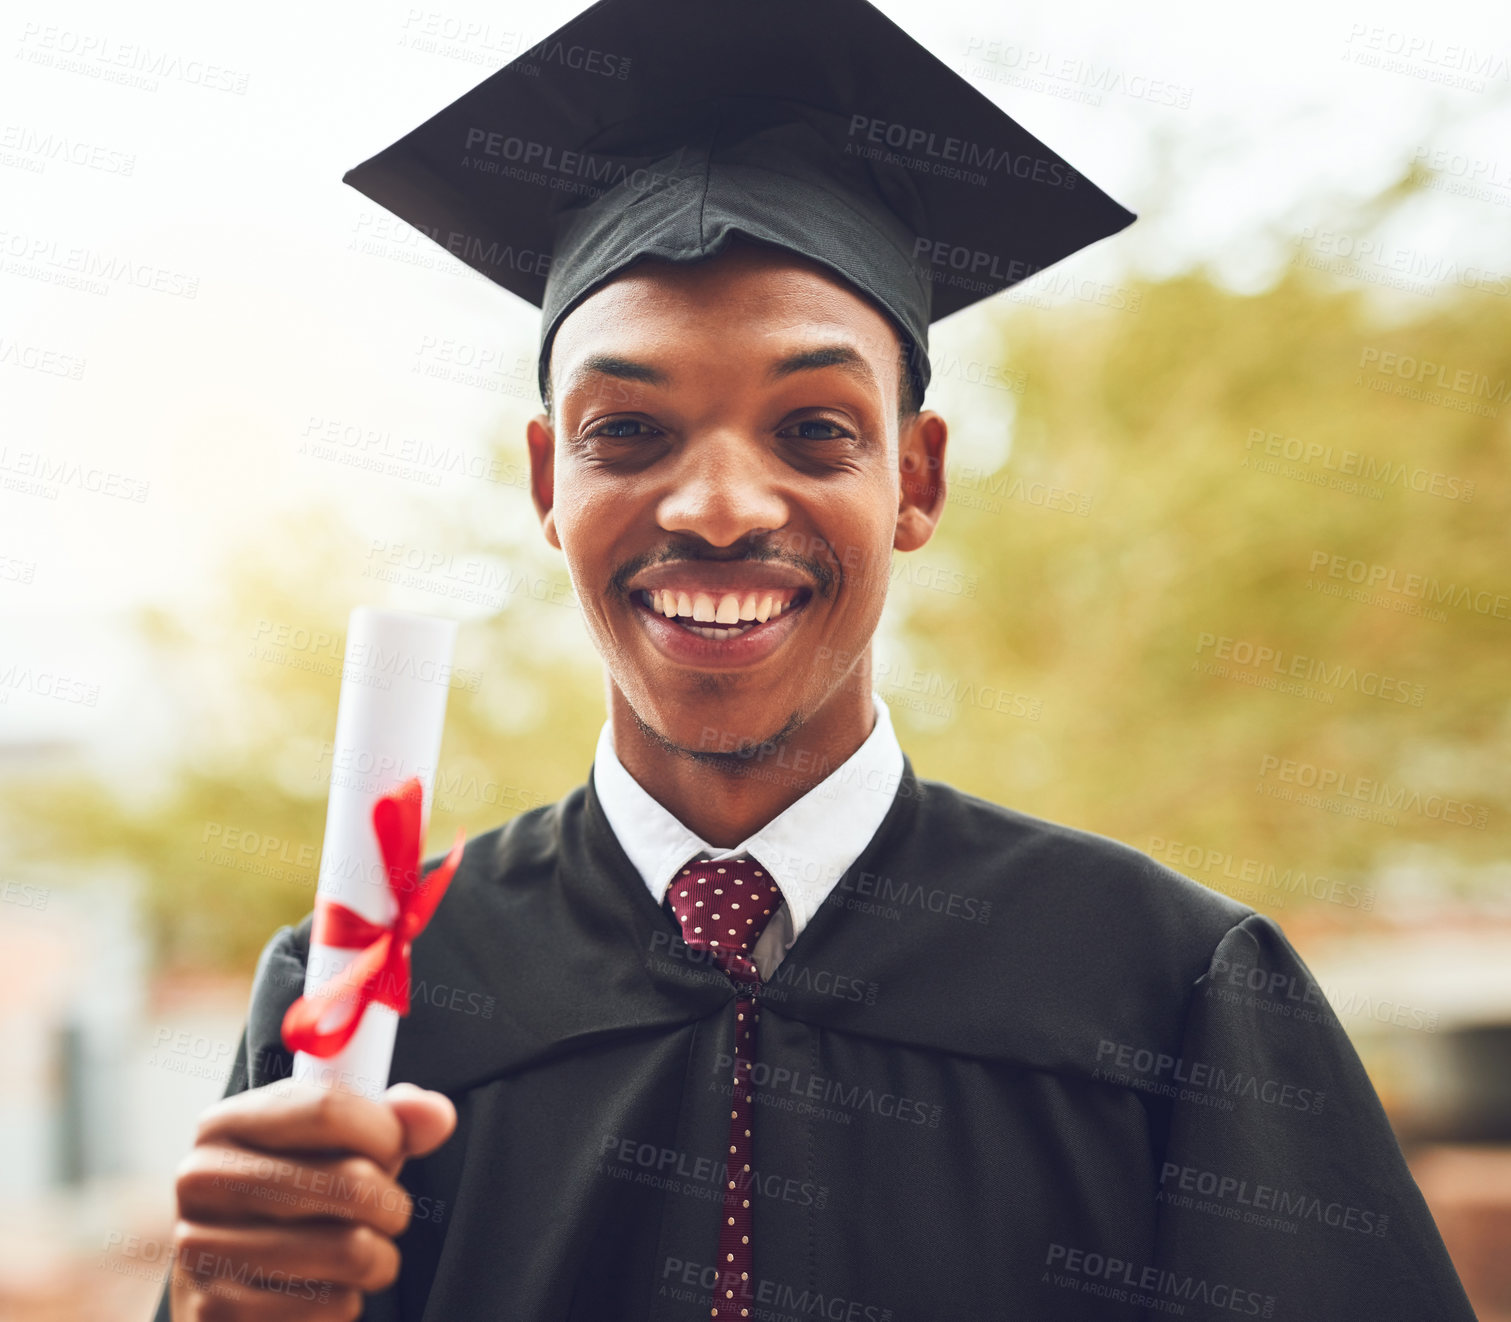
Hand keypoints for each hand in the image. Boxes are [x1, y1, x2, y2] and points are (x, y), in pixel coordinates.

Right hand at [169, 1079, 456, 1319]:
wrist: (228, 1289)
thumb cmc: (290, 1203)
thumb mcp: (333, 1148)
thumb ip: (391, 1121)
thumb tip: (434, 1114)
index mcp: (225, 1122)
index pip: (328, 1108)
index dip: (386, 1132)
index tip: (396, 1149)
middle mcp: (202, 1180)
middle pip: (351, 1181)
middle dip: (392, 1203)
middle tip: (387, 1212)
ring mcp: (199, 1250)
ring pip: (350, 1249)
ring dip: (378, 1258)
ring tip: (360, 1253)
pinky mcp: (215, 1314)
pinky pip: (329, 1306)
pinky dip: (345, 1303)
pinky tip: (322, 1290)